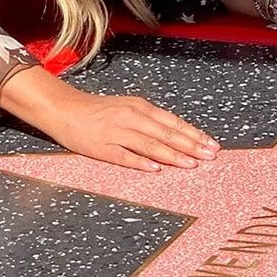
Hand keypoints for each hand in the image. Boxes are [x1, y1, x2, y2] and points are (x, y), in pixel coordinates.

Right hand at [46, 89, 221, 172]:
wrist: (65, 109)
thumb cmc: (98, 110)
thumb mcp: (128, 107)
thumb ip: (151, 120)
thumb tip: (178, 134)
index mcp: (139, 107)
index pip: (173, 122)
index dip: (194, 134)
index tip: (211, 144)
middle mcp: (131, 118)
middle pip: (166, 133)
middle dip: (191, 146)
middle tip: (210, 156)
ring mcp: (116, 133)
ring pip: (150, 145)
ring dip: (172, 156)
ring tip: (191, 165)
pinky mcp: (102, 147)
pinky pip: (124, 156)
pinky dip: (141, 162)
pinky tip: (155, 169)